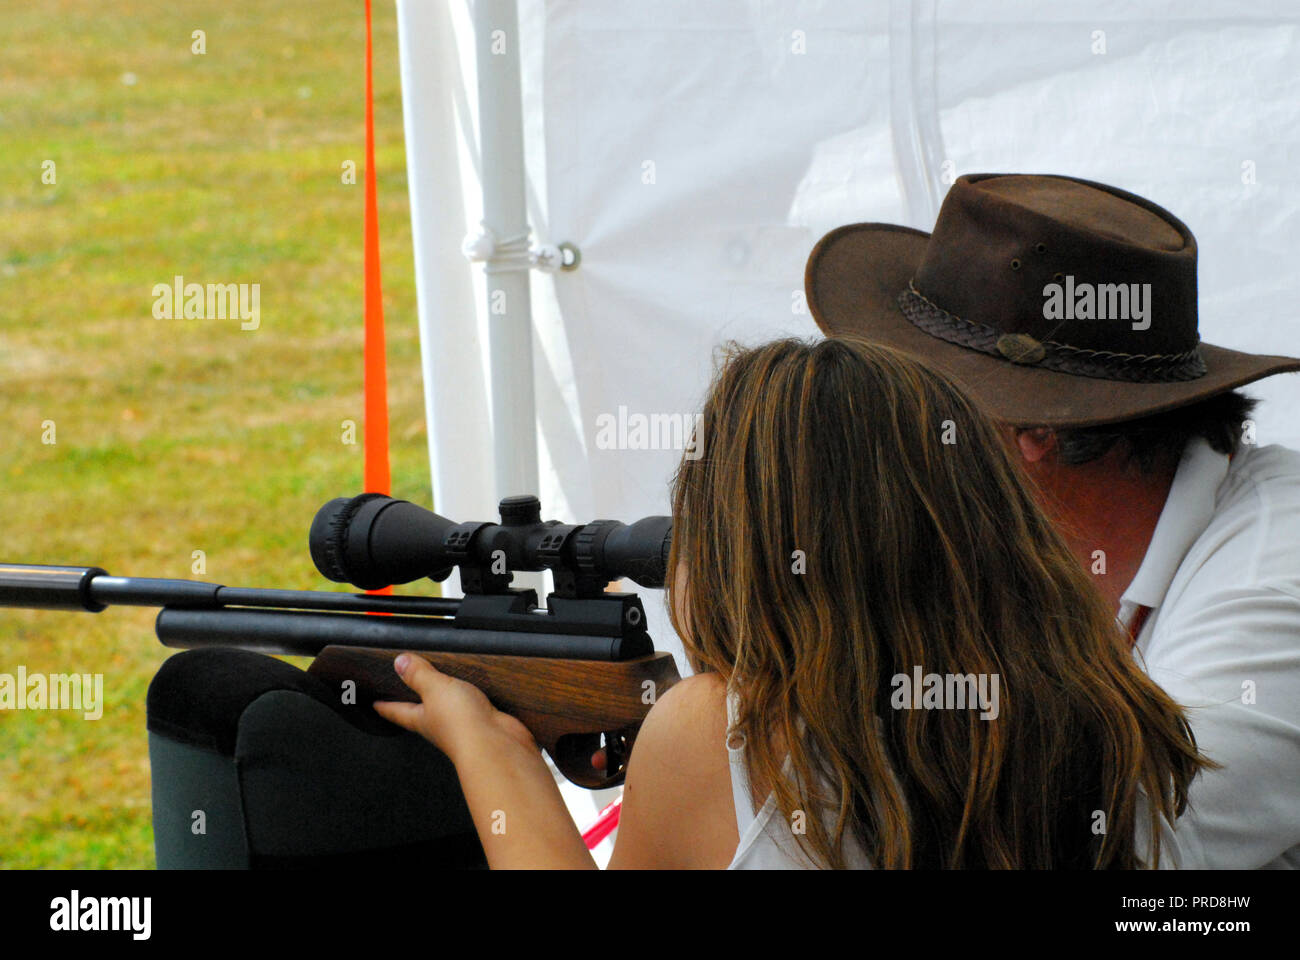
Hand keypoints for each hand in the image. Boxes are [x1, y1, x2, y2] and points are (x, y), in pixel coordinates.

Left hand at [374, 653, 535, 761]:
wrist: (494, 745)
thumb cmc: (461, 724)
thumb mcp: (435, 689)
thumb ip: (419, 675)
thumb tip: (399, 663)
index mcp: (422, 718)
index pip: (398, 711)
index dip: (386, 707)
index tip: (375, 704)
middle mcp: (440, 725)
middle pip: (421, 714)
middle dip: (414, 706)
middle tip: (406, 697)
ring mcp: (462, 725)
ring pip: (447, 711)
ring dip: (444, 702)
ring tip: (441, 690)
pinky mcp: (484, 723)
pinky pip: (473, 709)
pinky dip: (471, 701)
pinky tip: (475, 695)